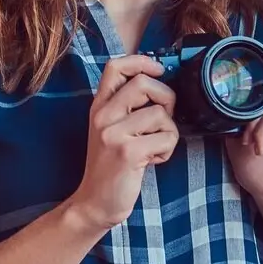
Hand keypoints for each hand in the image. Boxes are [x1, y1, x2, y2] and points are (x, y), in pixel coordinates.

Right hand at [67, 55, 178, 232]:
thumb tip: (161, 85)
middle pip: (143, 83)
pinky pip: (166, 137)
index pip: (115, 67)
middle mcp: (103, 116)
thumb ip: (128, 107)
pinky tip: (153, 160)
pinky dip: (167, 150)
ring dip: (168, 132)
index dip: (142, 61)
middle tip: (164, 119)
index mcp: (99, 107)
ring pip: (160, 113)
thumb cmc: (110, 167)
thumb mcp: (111, 130)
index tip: (159, 70)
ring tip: (154, 148)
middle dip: (166, 98)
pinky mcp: (128, 152)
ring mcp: (113, 133)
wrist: (94, 202)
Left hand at [225, 50, 262, 224]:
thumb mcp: (238, 135)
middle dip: (250, 88)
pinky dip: (261, 129)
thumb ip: (234, 113)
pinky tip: (258, 147)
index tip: (233, 73)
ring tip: (247, 140)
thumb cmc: (258, 170)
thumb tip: (215, 94)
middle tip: (236, 115)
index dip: (258, 61)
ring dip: (252, 117)